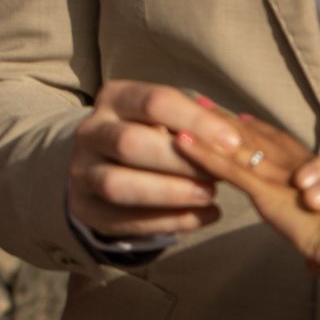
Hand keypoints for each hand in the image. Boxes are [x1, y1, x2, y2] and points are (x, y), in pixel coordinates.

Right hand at [68, 81, 234, 240]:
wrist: (107, 161)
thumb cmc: (154, 133)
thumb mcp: (170, 119)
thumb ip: (198, 126)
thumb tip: (237, 140)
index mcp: (115, 98)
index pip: (155, 102)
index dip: (197, 122)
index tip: (233, 142)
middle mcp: (91, 131)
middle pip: (129, 143)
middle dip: (181, 162)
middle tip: (220, 175)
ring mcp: (81, 171)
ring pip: (117, 185)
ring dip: (170, 193)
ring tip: (209, 196)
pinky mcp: (84, 208)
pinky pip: (122, 220)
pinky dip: (168, 221)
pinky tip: (204, 217)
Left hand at [173, 108, 319, 273]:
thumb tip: (315, 267)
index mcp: (315, 173)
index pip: (281, 144)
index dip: (261, 130)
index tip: (244, 118)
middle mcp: (295, 166)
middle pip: (254, 137)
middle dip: (228, 121)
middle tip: (206, 104)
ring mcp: (279, 177)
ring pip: (236, 147)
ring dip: (207, 130)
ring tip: (182, 114)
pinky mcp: (264, 191)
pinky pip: (226, 168)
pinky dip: (201, 154)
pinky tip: (182, 143)